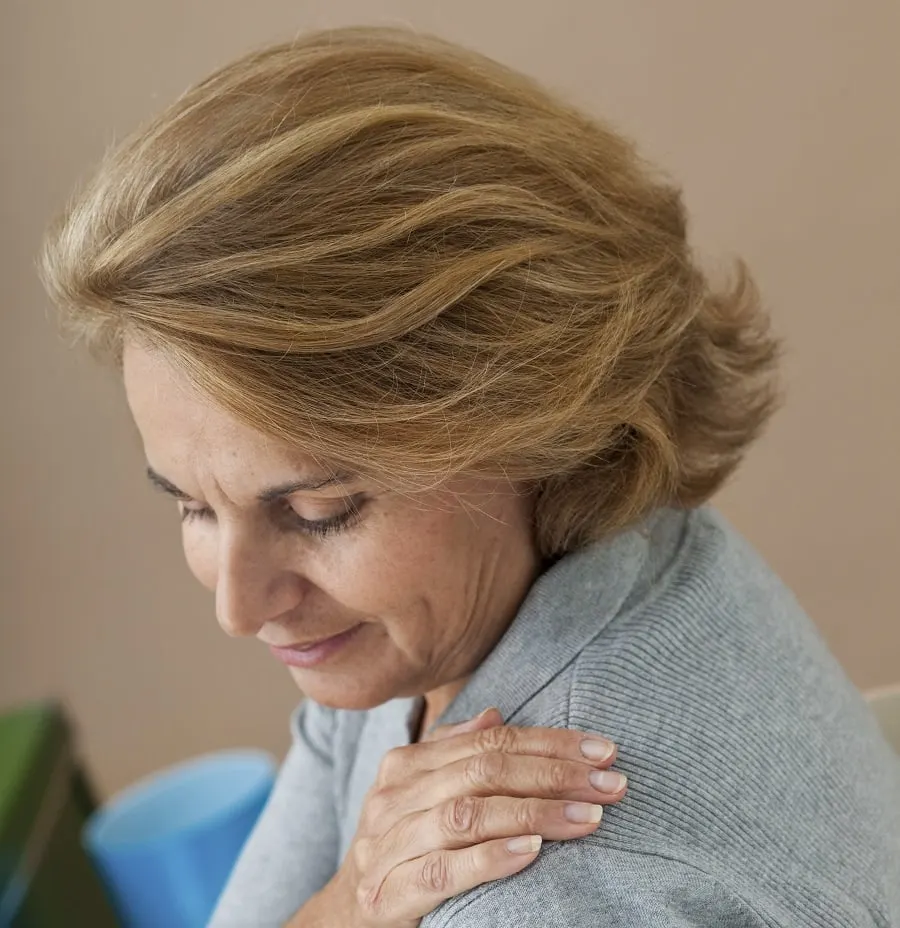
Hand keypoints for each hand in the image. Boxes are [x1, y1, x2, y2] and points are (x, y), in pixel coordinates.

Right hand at [338, 707, 626, 926]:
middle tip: (611, 782)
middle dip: (553, 773)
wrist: (345, 920)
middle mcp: (394, 796)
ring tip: (587, 816)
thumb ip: (454, 753)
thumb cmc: (401, 849)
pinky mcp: (389, 894)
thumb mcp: (421, 795)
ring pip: (468, 815)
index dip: (548, 743)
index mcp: (407, 764)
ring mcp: (388, 844)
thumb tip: (496, 716)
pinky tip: (532, 852)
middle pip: (483, 771)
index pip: (489, 742)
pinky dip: (490, 858)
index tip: (602, 750)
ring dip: (535, 812)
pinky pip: (444, 870)